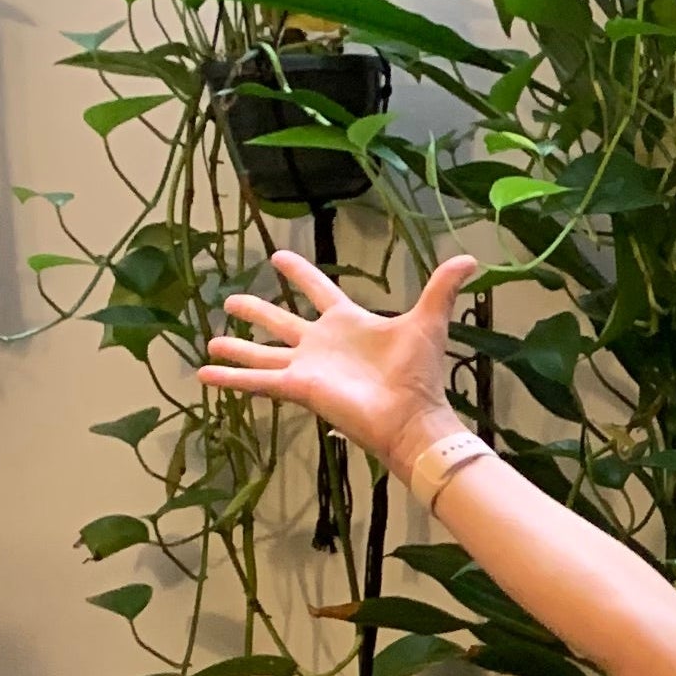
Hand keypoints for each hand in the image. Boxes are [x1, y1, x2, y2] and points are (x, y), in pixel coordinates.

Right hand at [197, 249, 481, 472]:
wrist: (412, 418)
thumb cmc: (419, 375)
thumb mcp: (428, 322)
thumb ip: (442, 288)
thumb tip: (471, 257)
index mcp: (347, 324)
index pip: (317, 289)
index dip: (299, 274)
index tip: (278, 257)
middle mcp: (322, 344)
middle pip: (280, 321)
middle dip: (257, 311)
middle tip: (231, 300)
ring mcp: (307, 367)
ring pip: (263, 352)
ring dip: (236, 347)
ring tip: (211, 340)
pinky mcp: (298, 387)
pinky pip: (256, 381)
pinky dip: (230, 379)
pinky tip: (203, 376)